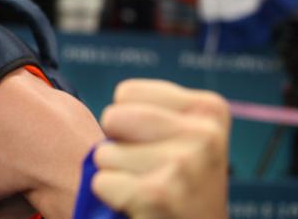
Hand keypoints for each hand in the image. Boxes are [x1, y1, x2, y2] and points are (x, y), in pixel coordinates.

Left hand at [92, 79, 229, 218]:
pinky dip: (111, 196)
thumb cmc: (179, 181)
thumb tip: (90, 107)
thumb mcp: (182, 134)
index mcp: (208, 107)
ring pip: (104, 153)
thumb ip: (150, 108)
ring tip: (147, 188)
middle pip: (112, 118)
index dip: (127, 122)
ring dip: (115, 174)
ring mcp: (184, 164)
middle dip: (117, 146)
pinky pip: (101, 182)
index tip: (157, 146)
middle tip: (147, 170)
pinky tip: (141, 205)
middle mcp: (204, 133)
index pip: (126, 93)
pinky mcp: (158, 194)